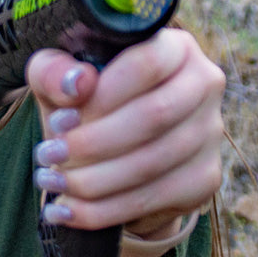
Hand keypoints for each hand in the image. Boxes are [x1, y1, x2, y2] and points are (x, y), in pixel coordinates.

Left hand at [27, 28, 224, 234]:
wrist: (113, 142)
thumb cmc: (83, 95)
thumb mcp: (59, 75)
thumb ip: (56, 71)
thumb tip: (78, 84)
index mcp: (173, 46)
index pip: (148, 63)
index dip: (103, 94)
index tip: (61, 119)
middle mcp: (203, 84)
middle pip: (154, 116)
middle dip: (93, 142)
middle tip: (48, 154)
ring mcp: (209, 133)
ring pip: (151, 164)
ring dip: (92, 180)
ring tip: (50, 180)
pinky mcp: (204, 178)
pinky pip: (154, 200)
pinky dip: (103, 210)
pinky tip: (67, 209)